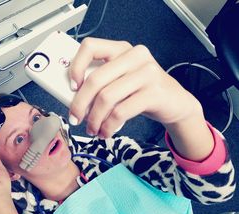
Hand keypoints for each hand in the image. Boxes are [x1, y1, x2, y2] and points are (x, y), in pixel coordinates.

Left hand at [69, 37, 202, 137]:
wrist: (176, 103)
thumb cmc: (142, 92)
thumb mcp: (120, 80)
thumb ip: (101, 82)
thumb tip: (73, 99)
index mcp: (122, 49)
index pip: (90, 47)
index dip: (75, 67)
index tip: (71, 87)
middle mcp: (134, 56)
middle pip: (95, 79)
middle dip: (79, 104)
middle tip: (75, 119)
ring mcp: (147, 73)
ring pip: (106, 98)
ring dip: (94, 119)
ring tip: (92, 129)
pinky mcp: (154, 92)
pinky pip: (120, 112)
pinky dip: (108, 126)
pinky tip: (106, 132)